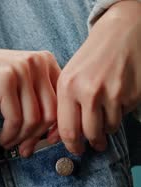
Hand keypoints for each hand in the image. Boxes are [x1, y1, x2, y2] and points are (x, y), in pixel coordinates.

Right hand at [0, 47, 60, 156]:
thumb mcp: (18, 88)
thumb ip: (37, 104)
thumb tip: (52, 138)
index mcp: (46, 60)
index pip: (63, 101)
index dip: (57, 126)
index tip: (46, 142)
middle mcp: (38, 61)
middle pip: (52, 112)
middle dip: (37, 137)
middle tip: (24, 149)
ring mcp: (22, 69)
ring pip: (34, 119)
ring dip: (21, 138)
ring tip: (9, 143)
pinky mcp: (5, 81)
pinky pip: (15, 119)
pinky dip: (10, 135)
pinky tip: (2, 138)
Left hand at [54, 1, 140, 154]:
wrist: (121, 33)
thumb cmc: (91, 58)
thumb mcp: (69, 77)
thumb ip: (63, 106)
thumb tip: (57, 138)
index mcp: (68, 87)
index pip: (67, 130)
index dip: (71, 145)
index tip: (75, 150)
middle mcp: (89, 92)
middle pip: (89, 134)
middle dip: (91, 143)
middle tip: (93, 145)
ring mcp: (113, 94)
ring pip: (109, 128)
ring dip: (106, 128)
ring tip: (104, 116)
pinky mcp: (133, 95)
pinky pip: (124, 116)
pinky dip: (120, 114)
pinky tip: (116, 99)